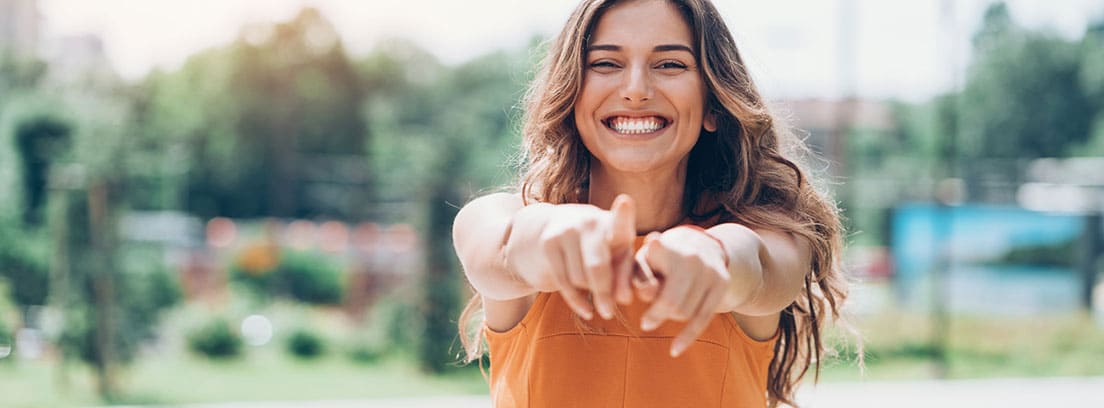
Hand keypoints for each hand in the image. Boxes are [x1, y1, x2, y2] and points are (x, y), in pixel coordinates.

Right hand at [505, 194, 636, 319]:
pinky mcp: (548, 243)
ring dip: (589, 291)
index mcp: (613, 223)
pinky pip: (564, 283)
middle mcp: (589, 222)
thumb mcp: (618, 256)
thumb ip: (627, 276)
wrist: (555, 228)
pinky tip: (586, 310)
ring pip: (580, 279)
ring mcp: (566, 231)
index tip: (625, 202)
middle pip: (597, 267)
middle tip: (609, 313)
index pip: (619, 221)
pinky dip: (576, 301)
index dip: (623, 213)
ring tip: (594, 287)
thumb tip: (624, 299)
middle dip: (604, 294)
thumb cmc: (601, 246)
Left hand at [635, 226, 730, 356]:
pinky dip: (688, 337)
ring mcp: (710, 270)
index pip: (653, 280)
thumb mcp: (643, 260)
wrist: (702, 245)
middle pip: (671, 303)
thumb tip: (645, 293)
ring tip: (663, 312)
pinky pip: (704, 317)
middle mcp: (691, 256)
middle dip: (656, 315)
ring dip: (671, 318)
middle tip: (646, 322)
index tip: (640, 302)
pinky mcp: (722, 283)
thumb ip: (638, 276)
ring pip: (685, 313)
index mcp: (667, 247)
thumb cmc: (661, 257)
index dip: (645, 292)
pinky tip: (674, 350)